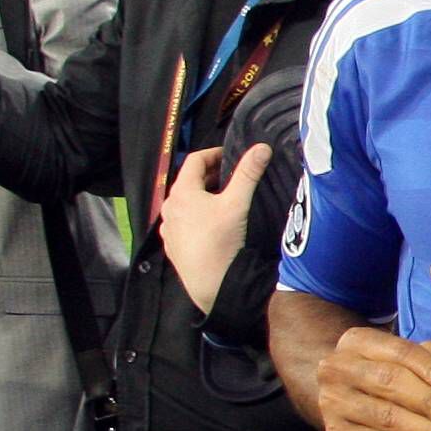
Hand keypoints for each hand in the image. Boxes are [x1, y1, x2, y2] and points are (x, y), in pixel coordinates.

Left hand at [157, 141, 273, 316]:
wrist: (211, 283)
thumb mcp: (237, 202)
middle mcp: (169, 208)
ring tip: (222, 200)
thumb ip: (249, 172)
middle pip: (188, 182)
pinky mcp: (172, 246)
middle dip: (210, 176)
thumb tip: (262, 147)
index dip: (214, 153)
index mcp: (181, 192)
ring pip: (185, 203)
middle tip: (231, 176)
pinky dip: (196, 216)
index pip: (195, 161)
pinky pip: (182, 223)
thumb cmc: (221, 239)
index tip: (231, 155)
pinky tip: (211, 225)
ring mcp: (168, 229)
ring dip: (202, 196)